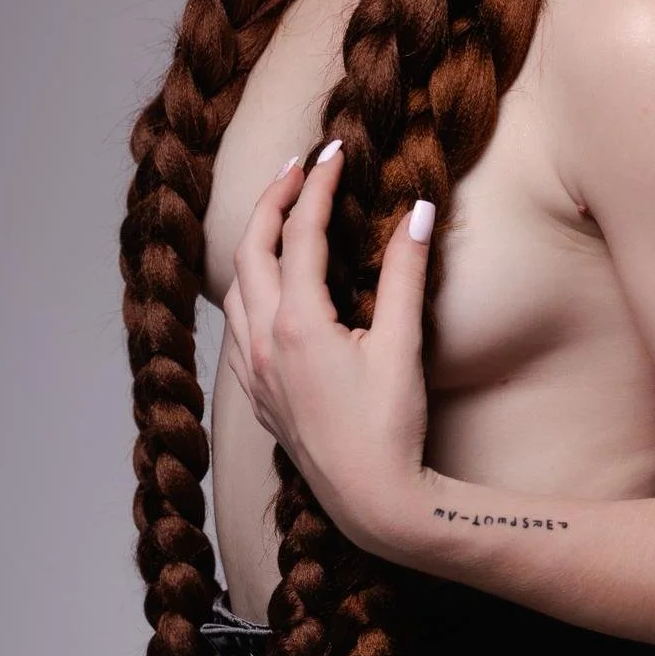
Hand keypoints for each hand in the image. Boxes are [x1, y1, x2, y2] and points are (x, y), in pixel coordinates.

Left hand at [223, 141, 438, 554]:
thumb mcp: (404, 344)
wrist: (374, 504)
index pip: (301, 233)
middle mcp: (263, 343)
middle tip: (301, 166)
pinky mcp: (257, 395)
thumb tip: (419, 210)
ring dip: (255, 242)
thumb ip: (407, 273)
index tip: (336, 151)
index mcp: (297, 324)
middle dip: (273, 199)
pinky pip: (235, 325)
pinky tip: (268, 287)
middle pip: (251, 249)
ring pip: (235, 287)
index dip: (318, 185)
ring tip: (281, 213)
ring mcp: (254, 372)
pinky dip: (247, 287)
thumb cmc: (390, 428)